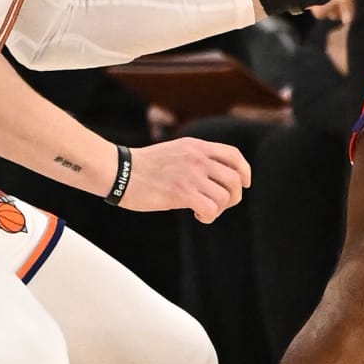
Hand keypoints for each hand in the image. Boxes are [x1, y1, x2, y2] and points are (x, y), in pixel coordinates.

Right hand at [121, 134, 251, 224]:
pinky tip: (197, 215)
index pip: (234, 155)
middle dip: (233, 196)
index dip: (245, 171)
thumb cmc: (143, 167)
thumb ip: (195, 158)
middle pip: (235, 179)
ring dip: (219, 209)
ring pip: (225, 196)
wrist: (119, 171)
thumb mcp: (175, 152)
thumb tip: (213, 176)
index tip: (244, 184)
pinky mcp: (181, 192)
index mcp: (196, 147)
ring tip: (203, 210)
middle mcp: (198, 158)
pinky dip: (209, 216)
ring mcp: (191, 175)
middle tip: (218, 204)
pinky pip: (211, 208)